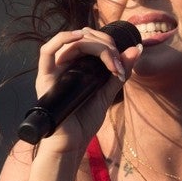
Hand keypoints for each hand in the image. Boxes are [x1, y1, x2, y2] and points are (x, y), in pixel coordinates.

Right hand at [34, 27, 141, 152]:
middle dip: (106, 45)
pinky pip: (47, 51)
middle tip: (118, 64)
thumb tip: (136, 49)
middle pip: (83, 39)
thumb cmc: (85, 121)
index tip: (124, 62)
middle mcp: (64, 65)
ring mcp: (53, 70)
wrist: (72, 144)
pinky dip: (62, 39)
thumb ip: (119, 72)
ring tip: (109, 55)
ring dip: (94, 44)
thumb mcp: (107, 93)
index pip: (91, 41)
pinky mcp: (45, 78)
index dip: (109, 44)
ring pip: (72, 42)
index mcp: (76, 66)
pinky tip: (80, 36)